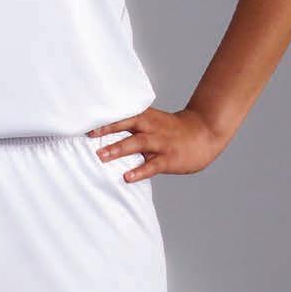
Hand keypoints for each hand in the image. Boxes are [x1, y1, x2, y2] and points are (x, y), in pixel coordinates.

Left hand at [86, 105, 228, 181]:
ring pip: (138, 143)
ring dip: (119, 148)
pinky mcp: (169, 158)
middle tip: (89, 135)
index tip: (86, 121)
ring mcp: (161, 143)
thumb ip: (132, 124)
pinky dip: (140, 171)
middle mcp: (152, 128)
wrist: (205, 133)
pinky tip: (127, 177)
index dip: (105, 117)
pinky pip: (152, 165)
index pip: (123, 114)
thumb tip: (105, 131)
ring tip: (101, 156)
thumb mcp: (153, 121)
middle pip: (128, 124)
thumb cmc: (173, 130)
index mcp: (146, 117)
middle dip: (108, 129)